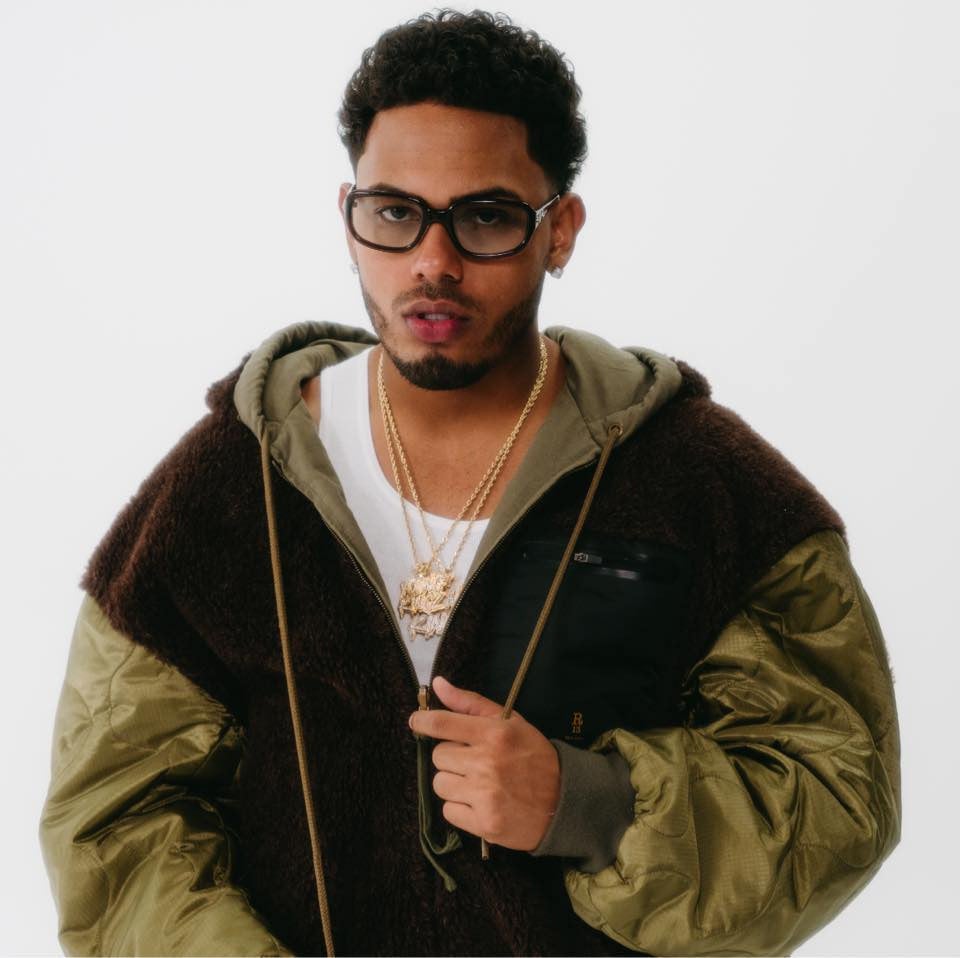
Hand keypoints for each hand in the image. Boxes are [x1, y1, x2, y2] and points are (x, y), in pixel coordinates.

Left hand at [408, 675, 559, 851]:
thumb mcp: (510, 722)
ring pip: (440, 784)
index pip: (441, 724)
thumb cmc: (534, 756)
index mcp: (493, 734)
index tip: (416, 722)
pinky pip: (449, 811)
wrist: (565, 801)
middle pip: (438, 756)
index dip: (422, 722)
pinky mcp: (484, 823)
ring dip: (454, 783)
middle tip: (474, 760)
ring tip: (478, 782)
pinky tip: (481, 802)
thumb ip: (470, 703)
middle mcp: (487, 763)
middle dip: (452, 757)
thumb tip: (438, 684)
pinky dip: (460, 808)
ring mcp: (485, 795)